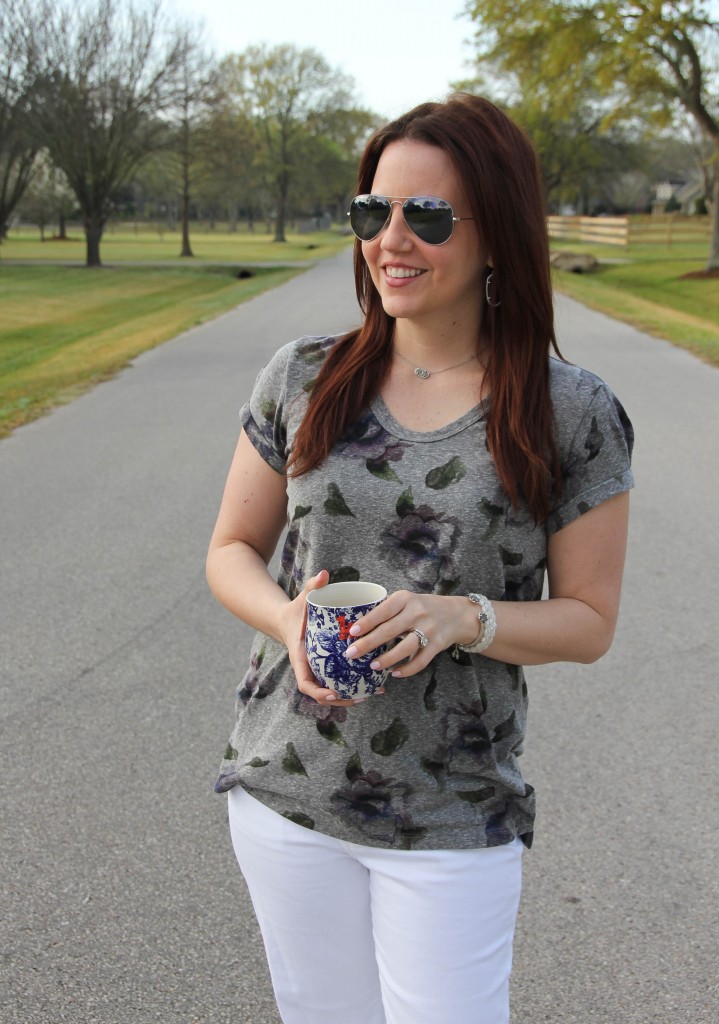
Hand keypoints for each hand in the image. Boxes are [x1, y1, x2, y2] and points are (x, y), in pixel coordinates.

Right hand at [281, 570, 366, 706]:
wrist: (287, 620)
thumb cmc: (296, 611)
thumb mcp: (302, 599)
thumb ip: (312, 587)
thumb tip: (324, 573)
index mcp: (300, 658)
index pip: (305, 682)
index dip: (318, 691)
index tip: (333, 692)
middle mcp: (307, 669)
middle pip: (320, 694)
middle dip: (339, 700)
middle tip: (360, 697)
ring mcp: (316, 671)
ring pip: (330, 692)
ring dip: (347, 698)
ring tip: (369, 695)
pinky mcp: (324, 669)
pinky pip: (336, 683)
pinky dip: (349, 688)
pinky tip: (370, 686)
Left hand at [344, 591, 469, 677]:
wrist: (457, 614)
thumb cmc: (423, 608)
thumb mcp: (407, 601)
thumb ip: (388, 611)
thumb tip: (358, 628)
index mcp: (405, 599)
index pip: (383, 610)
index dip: (367, 622)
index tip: (352, 632)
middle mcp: (417, 612)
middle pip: (390, 630)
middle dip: (368, 643)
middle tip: (351, 653)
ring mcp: (429, 629)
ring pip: (405, 647)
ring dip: (387, 659)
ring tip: (372, 665)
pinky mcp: (437, 645)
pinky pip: (421, 661)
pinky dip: (407, 669)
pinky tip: (394, 673)